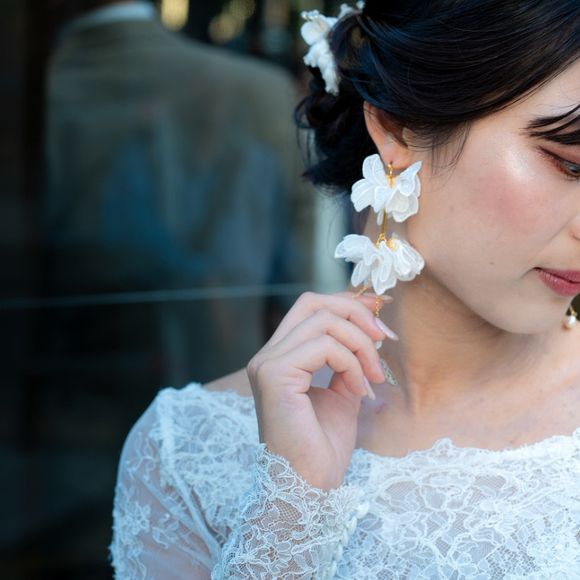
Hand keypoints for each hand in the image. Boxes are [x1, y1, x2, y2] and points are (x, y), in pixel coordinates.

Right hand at [246, 290, 396, 490]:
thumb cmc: (323, 444)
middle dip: (355, 313)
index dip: (346, 302)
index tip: (379, 309)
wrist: (309, 485)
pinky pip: (325, 347)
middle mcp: (267, 355)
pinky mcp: (275, 374)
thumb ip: (349, 357)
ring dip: (361, 346)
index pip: (309, 307)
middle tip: (384, 338)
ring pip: (324, 323)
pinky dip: (351, 364)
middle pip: (312, 302)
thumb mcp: (343, 390)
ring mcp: (267, 363)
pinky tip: (358, 389)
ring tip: (372, 377)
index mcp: (280, 356)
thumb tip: (370, 324)